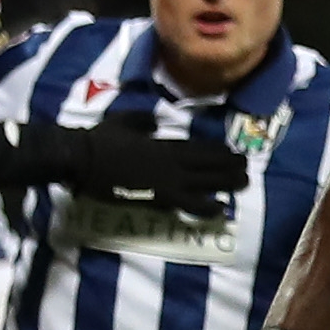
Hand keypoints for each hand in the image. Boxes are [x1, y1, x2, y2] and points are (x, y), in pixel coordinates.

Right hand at [77, 127, 245, 211]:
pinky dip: (206, 206)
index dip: (217, 150)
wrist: (83, 159)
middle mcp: (170, 161)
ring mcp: (166, 179)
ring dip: (226, 182)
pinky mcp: (158, 197)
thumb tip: (156, 123)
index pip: (197, 146)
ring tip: (243, 183)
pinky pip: (188, 203)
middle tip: (246, 167)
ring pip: (205, 181)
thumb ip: (143, 120)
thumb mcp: (124, 120)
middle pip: (207, 163)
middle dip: (229, 165)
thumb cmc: (100, 139)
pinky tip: (220, 208)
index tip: (232, 151)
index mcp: (162, 144)